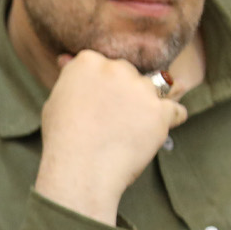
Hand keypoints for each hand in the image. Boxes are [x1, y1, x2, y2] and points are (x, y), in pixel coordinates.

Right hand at [35, 50, 187, 224]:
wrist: (80, 169)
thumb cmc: (62, 139)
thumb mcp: (55, 101)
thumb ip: (70, 79)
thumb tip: (67, 60)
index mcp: (88, 62)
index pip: (102, 63)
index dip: (100, 83)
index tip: (96, 101)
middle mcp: (117, 69)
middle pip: (128, 73)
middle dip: (124, 91)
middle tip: (113, 117)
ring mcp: (141, 90)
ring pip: (152, 89)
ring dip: (145, 105)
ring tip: (129, 130)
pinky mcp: (160, 112)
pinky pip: (176, 110)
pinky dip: (168, 120)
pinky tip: (152, 132)